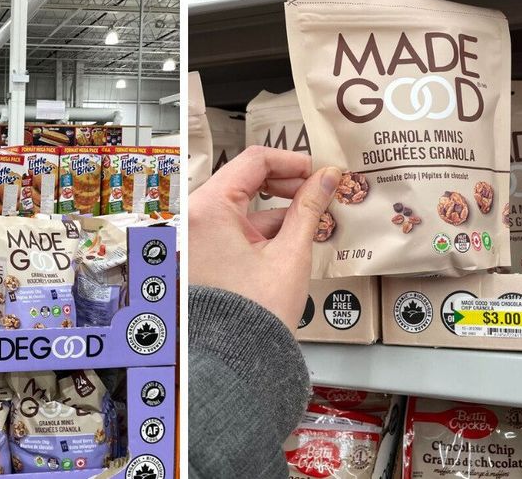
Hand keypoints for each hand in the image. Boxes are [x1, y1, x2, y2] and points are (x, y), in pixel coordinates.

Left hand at [188, 146, 340, 329]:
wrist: (233, 360)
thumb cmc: (256, 313)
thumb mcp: (290, 253)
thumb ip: (309, 209)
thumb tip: (326, 178)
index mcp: (209, 209)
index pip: (254, 160)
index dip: (293, 161)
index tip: (318, 171)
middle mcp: (195, 218)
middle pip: (246, 180)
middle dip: (286, 184)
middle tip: (318, 191)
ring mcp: (196, 237)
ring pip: (242, 205)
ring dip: (277, 208)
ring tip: (312, 217)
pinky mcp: (203, 254)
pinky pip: (234, 228)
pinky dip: (262, 228)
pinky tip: (292, 237)